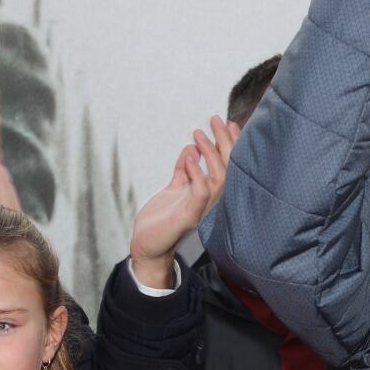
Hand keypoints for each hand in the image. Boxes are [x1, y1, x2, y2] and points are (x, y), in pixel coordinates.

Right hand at [128, 117, 239, 288]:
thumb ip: (195, 196)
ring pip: (206, 165)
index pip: (222, 172)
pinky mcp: (177, 194)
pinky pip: (186, 172)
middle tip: (217, 120)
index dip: (216, 154)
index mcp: (210, 203)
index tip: (201, 140)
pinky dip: (188, 159)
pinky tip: (188, 147)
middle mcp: (204, 196)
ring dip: (208, 146)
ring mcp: (191, 193)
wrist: (146, 250)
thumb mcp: (182, 219)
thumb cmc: (164, 239)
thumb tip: (198, 168)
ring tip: (206, 128)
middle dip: (221, 141)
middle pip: (220, 164)